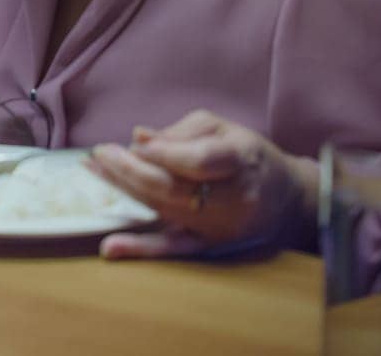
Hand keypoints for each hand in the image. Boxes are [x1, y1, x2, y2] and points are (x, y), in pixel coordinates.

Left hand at [86, 110, 314, 259]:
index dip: (165, 152)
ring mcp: (221, 227)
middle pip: (174, 188)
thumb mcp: (223, 129)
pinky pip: (173, 249)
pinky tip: (110, 247)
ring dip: (122, 191)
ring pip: (164, 210)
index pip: (200, 160)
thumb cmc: (247, 156)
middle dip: (130, 170)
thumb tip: (139, 137)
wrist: (289, 199)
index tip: (133, 142)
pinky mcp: (211, 246)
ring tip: (91, 171)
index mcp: (240, 160)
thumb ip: (182, 132)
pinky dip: (141, 248)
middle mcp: (233, 197)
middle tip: (100, 153)